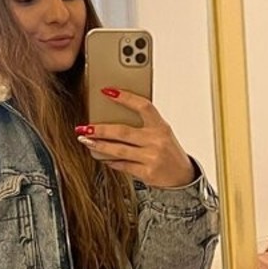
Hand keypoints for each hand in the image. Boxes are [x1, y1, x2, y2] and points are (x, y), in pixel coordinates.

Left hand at [76, 89, 195, 188]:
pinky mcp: (147, 173)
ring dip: (99, 145)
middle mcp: (157, 141)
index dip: (125, 97)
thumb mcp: (161, 133)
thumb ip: (144, 124)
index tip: (107, 91)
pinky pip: (122, 165)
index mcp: (161, 126)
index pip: (143, 106)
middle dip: (100, 129)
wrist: (183, 176)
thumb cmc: (168, 151)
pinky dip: (110, 161)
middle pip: (122, 132)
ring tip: (86, 141)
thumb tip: (114, 116)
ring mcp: (151, 158)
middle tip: (84, 127)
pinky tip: (101, 156)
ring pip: (118, 150)